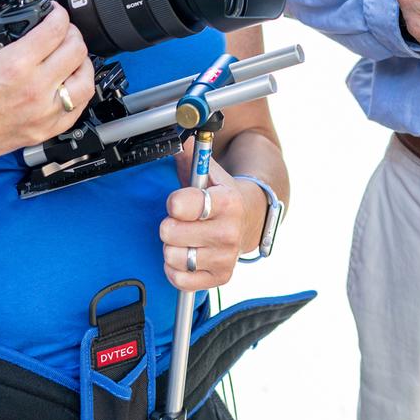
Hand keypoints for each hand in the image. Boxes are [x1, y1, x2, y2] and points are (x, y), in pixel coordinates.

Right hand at [0, 4, 92, 170]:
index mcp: (14, 65)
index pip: (56, 29)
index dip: (59, 13)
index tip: (53, 11)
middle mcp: (34, 89)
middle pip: (76, 50)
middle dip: (71, 33)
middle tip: (61, 31)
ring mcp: (42, 113)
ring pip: (85, 81)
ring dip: (82, 63)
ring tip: (71, 56)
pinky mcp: (43, 131)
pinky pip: (78, 109)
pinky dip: (78, 92)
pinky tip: (68, 84)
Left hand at [158, 165, 265, 293]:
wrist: (250, 219)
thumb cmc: (220, 194)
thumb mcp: (208, 171)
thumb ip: (190, 154)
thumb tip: (174, 139)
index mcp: (227, 201)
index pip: (182, 205)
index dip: (173, 202)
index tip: (178, 201)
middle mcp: (229, 232)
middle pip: (170, 232)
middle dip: (169, 224)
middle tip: (181, 220)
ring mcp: (226, 257)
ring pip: (172, 257)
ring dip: (172, 247)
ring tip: (184, 238)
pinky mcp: (220, 278)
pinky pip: (179, 279)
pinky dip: (175, 269)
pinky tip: (186, 255)